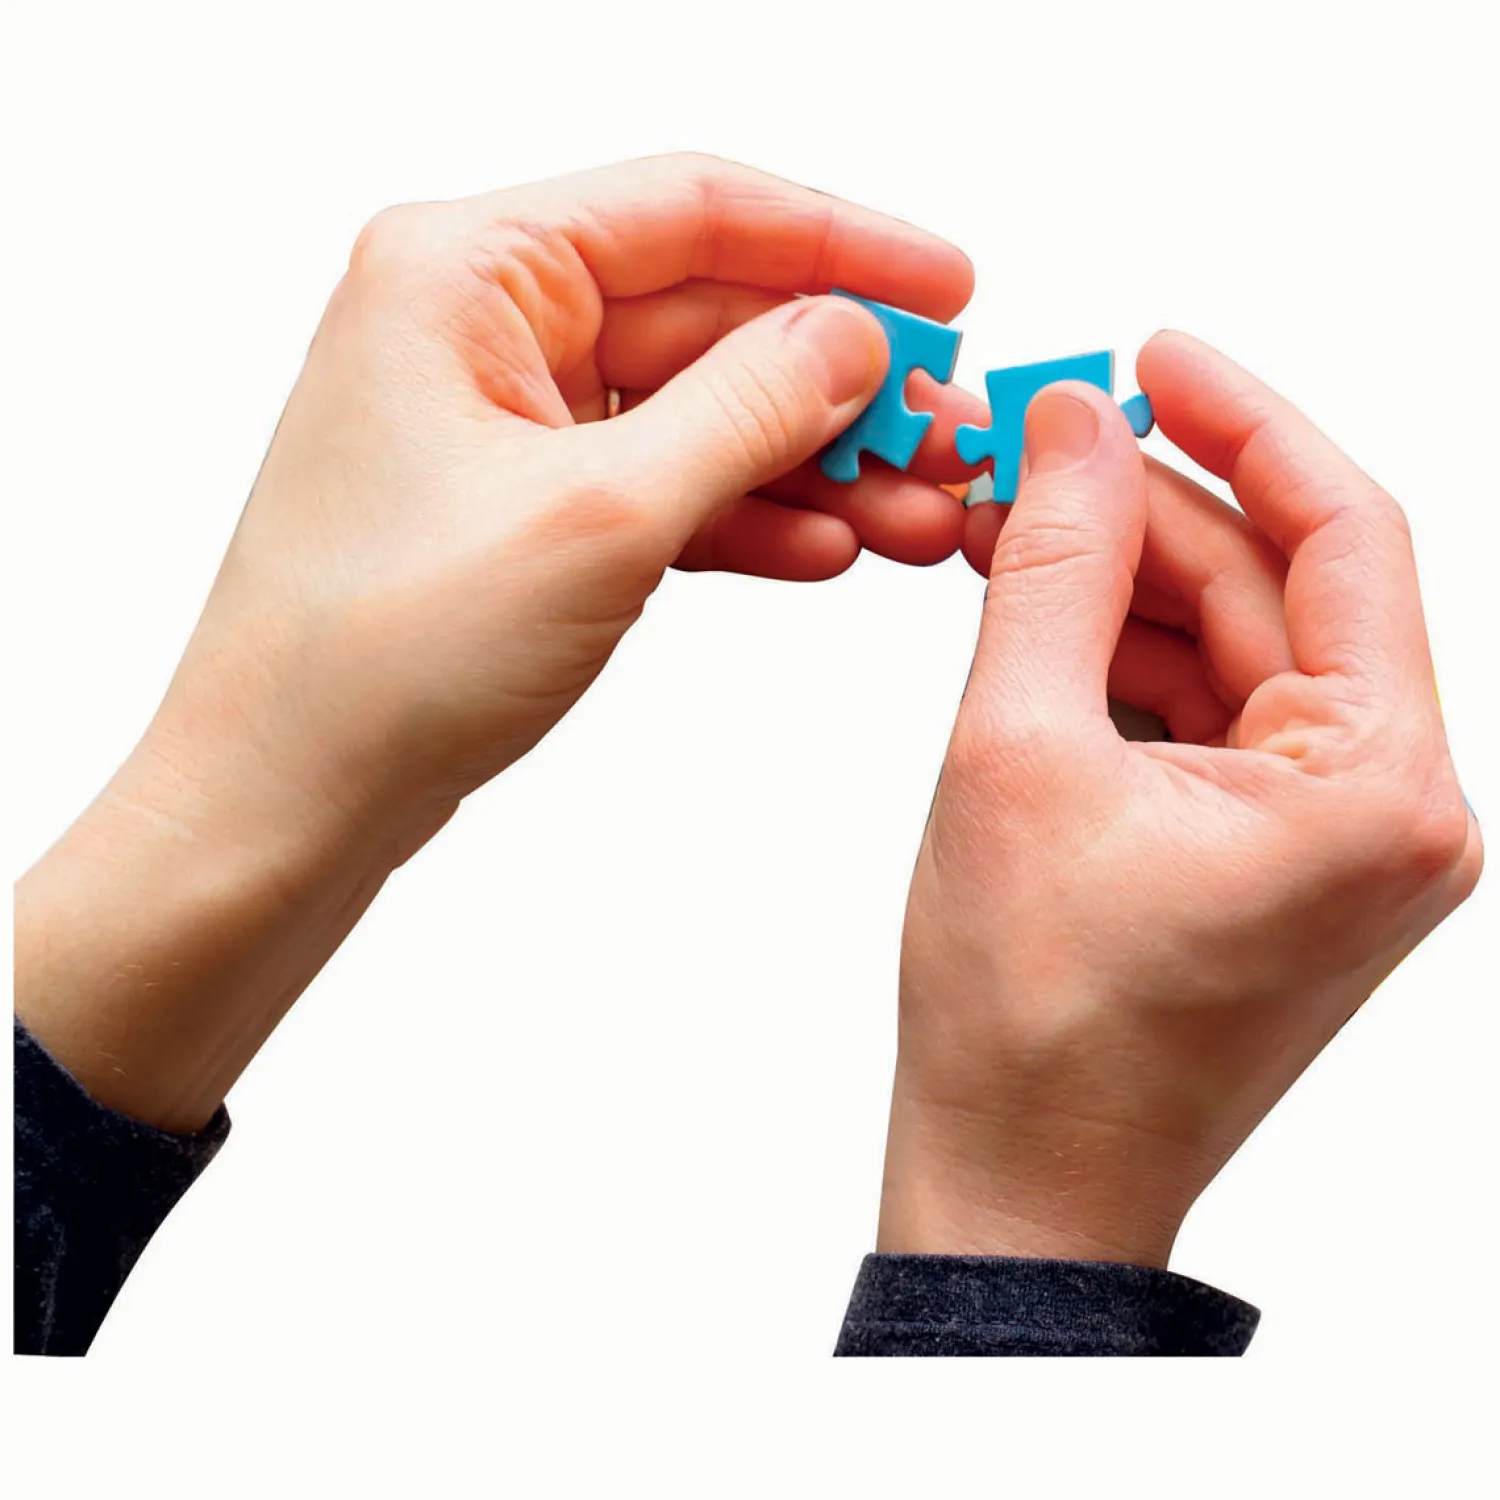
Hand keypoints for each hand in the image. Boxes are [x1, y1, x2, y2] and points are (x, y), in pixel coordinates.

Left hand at [15, 155, 974, 1128]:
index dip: (839, 240)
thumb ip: (747, 408)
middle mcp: (481, 328)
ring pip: (700, 411)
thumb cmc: (381, 656)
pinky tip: (831, 546)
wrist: (288, 800)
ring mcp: (505, 425)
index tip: (946, 288)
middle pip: (708, 315)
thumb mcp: (600, 517)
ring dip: (813, 460)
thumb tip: (855, 337)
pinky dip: (748, 516)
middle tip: (949, 428)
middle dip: (839, 378)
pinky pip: (666, 486)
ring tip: (922, 508)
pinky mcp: (526, 510)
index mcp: (464, 272)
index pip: (692, 208)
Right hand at [881, 333, 1481, 1266]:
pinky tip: (1038, 622)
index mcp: (1379, 790)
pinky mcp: (1276, 857)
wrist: (1020, 1177)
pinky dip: (1126, 660)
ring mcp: (1338, 839)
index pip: (1342, 536)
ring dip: (1122, 583)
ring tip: (1004, 533)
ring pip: (1233, 647)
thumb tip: (1067, 430)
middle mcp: (1392, 812)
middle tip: (1027, 449)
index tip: (1153, 356)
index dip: (1242, 422)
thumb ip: (1051, 568)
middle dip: (1145, 510)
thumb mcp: (1015, 754)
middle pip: (1274, 590)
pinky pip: (1211, 713)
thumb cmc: (1029, 1024)